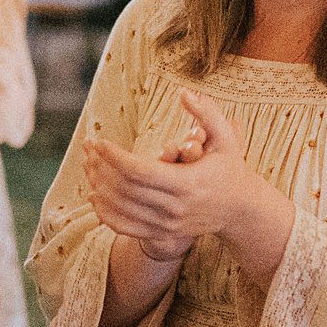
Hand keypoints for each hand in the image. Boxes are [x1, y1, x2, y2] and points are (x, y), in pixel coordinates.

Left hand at [83, 90, 269, 256]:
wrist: (238, 209)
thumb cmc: (229, 168)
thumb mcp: (226, 138)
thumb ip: (207, 114)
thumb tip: (184, 92)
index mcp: (188, 184)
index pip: (140, 172)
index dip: (114, 157)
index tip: (99, 141)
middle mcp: (175, 208)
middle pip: (126, 190)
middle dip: (101, 167)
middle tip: (88, 148)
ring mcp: (167, 224)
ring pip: (121, 209)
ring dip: (98, 187)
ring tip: (88, 166)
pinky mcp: (162, 234)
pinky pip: (125, 228)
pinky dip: (105, 213)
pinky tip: (95, 196)